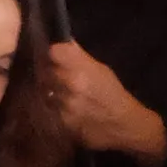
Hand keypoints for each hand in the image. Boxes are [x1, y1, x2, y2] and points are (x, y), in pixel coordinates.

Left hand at [47, 40, 166, 166]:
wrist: (122, 125)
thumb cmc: (113, 94)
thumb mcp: (101, 70)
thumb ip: (80, 57)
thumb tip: (65, 42)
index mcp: (82, 68)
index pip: (54, 52)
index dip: (51, 53)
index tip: (53, 56)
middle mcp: (70, 85)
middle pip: (45, 72)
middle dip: (48, 72)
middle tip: (56, 75)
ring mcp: (64, 104)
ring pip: (44, 92)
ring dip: (49, 91)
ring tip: (62, 93)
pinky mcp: (60, 121)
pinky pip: (49, 109)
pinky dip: (52, 107)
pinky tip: (63, 108)